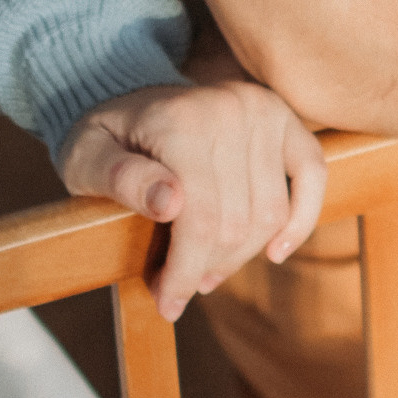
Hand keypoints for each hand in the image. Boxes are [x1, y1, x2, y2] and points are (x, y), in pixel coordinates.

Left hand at [57, 76, 326, 321]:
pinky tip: (275, 251)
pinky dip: (301, 218)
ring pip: (270, 213)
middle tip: (182, 287)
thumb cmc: (103, 137)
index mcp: (180, 122)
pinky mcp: (283, 116)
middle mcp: (229, 110)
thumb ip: (118, 178)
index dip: (185, 272)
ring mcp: (262, 111)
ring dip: (242, 254)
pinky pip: (312, 174)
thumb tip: (169, 203)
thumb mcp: (84, 158)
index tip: (167, 304)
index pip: (200, 219)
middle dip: (208, 267)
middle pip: (237, 223)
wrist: (127, 93)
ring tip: (209, 268)